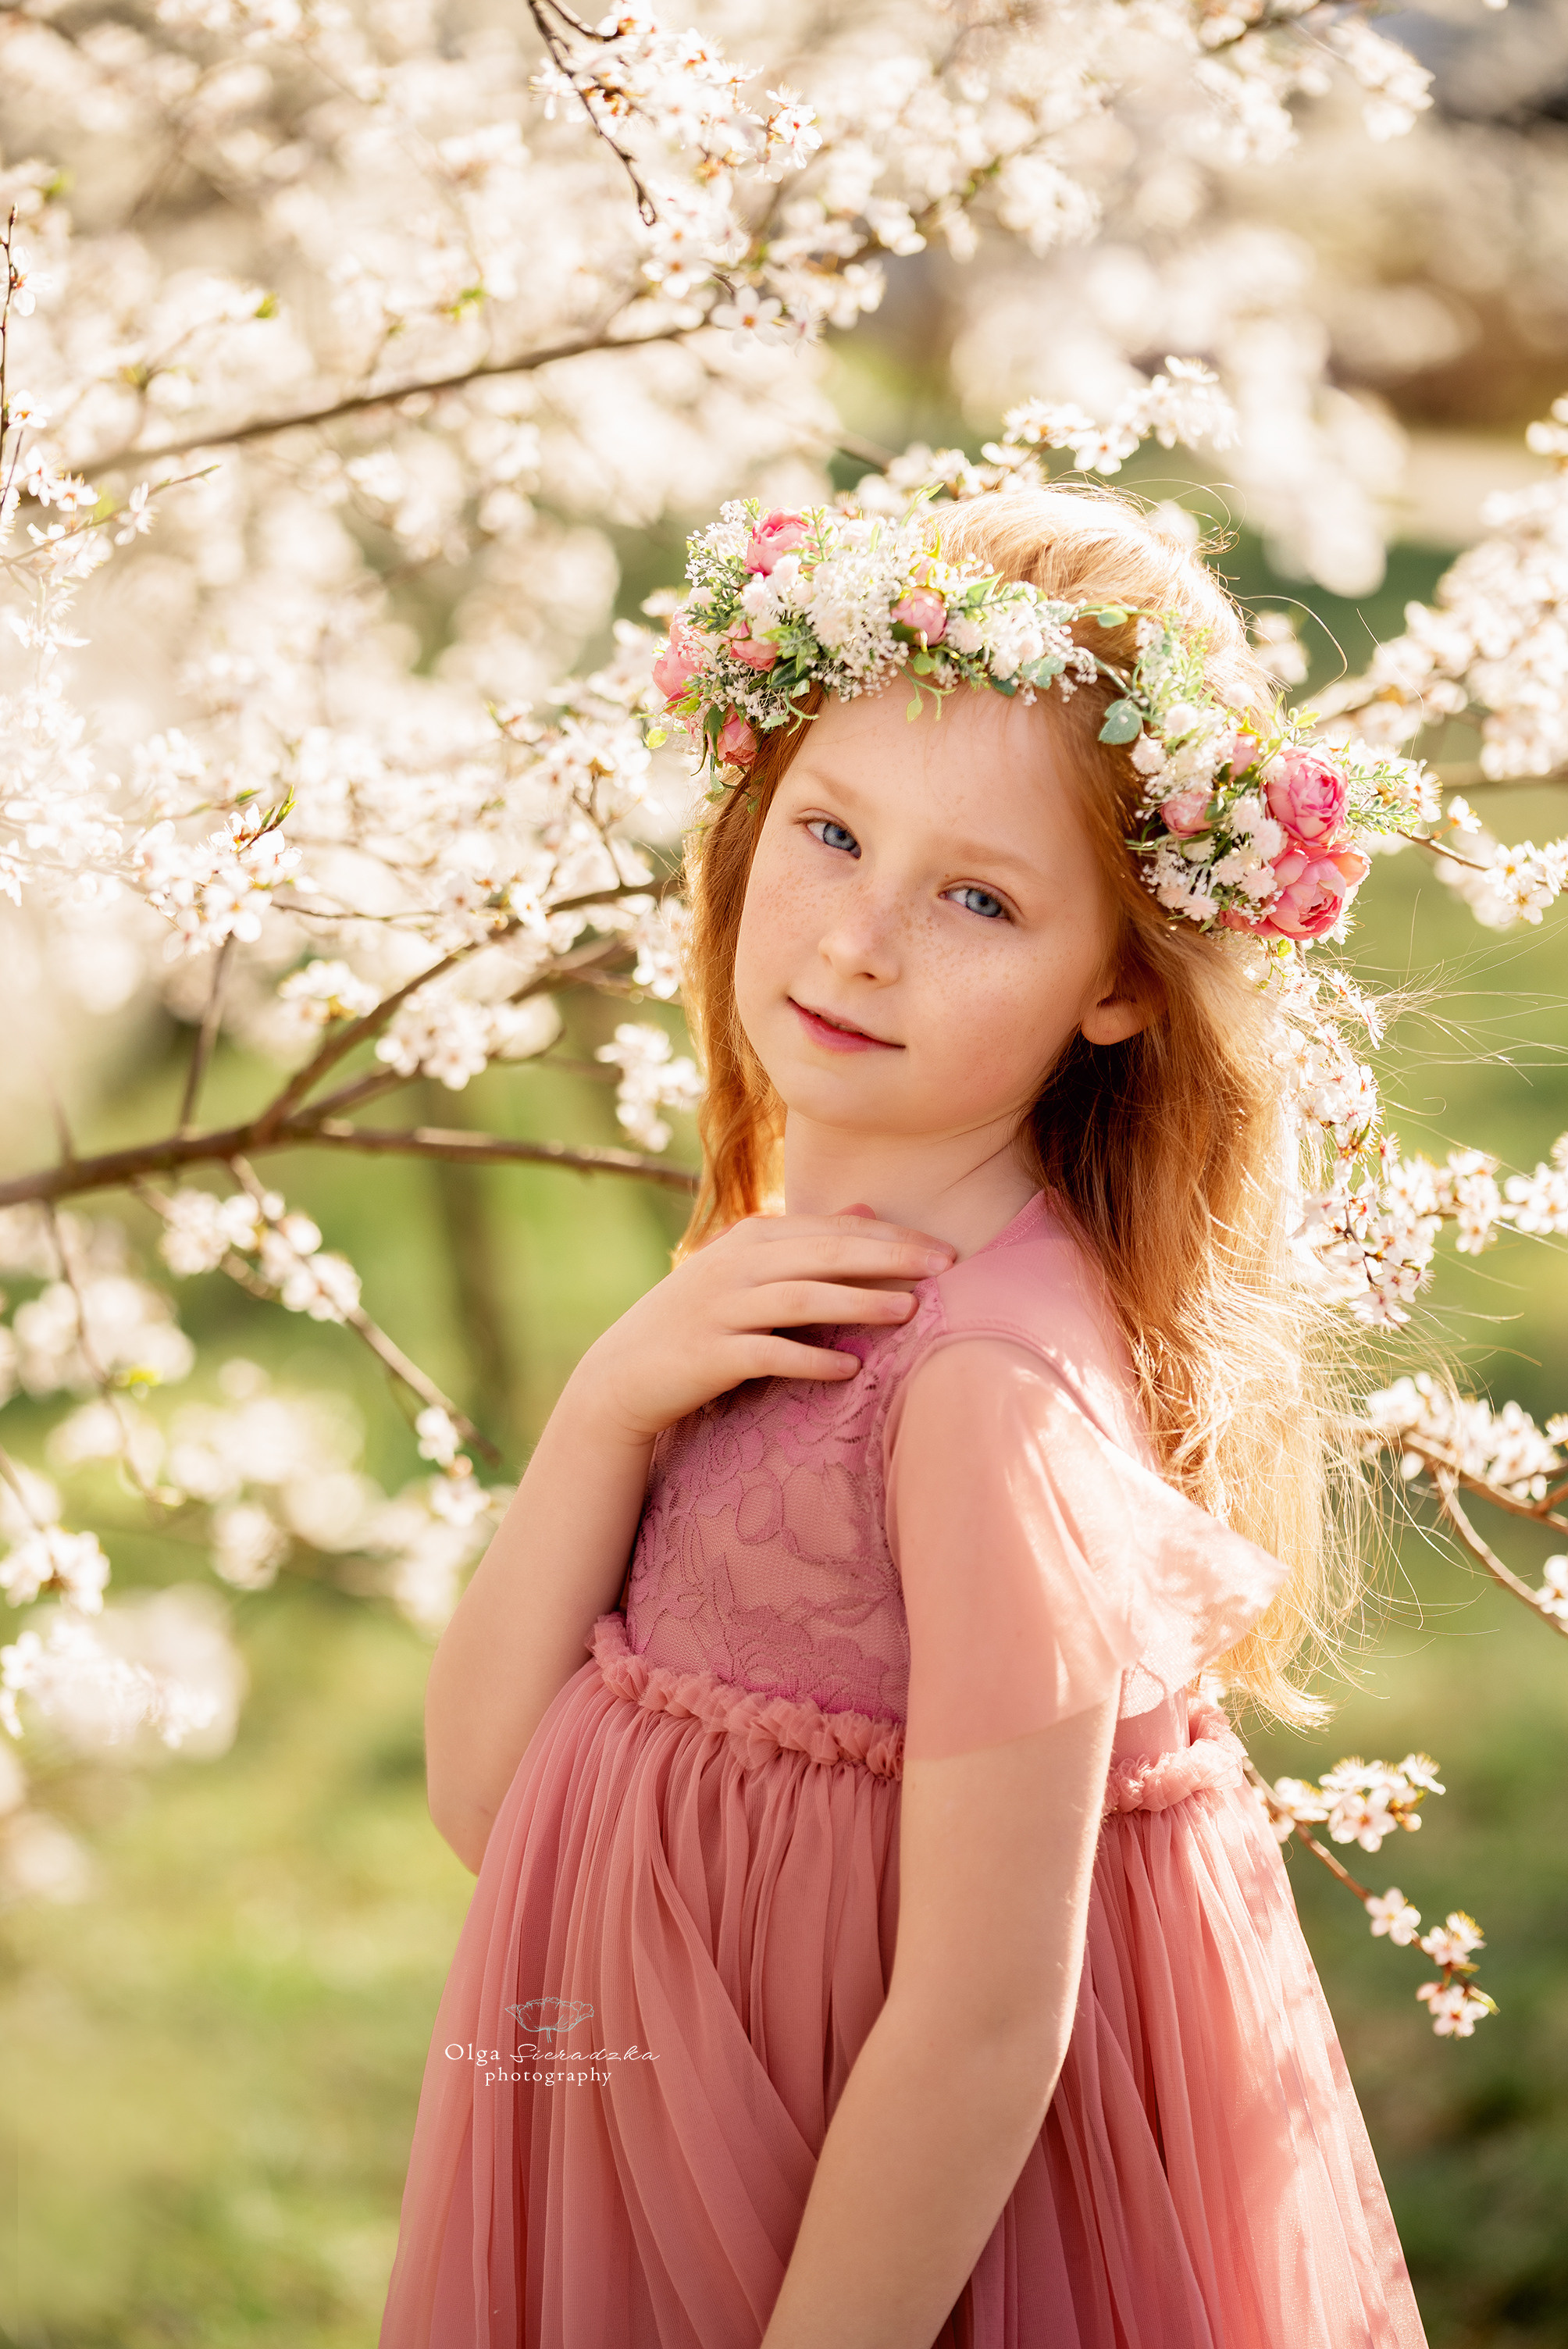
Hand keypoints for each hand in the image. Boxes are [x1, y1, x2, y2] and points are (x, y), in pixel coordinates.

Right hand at [572, 1208, 955, 1444]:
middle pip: (824, 1255)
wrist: (624, 1373)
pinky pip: (768, 1355)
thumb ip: (806, 1243)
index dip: (890, 1237)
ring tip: (909, 1310)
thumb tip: (868, 1211)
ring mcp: (720, 1309)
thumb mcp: (748, 1271)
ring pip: (800, 1299)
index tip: (943, 1248)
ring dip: (857, 1302)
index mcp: (750, 1239)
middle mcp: (735, 1266)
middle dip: (888, 1258)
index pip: (832, 1230)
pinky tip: (849, 1369)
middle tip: (945, 1266)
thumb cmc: (699, 1320)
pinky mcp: (710, 1356)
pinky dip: (811, 1359)